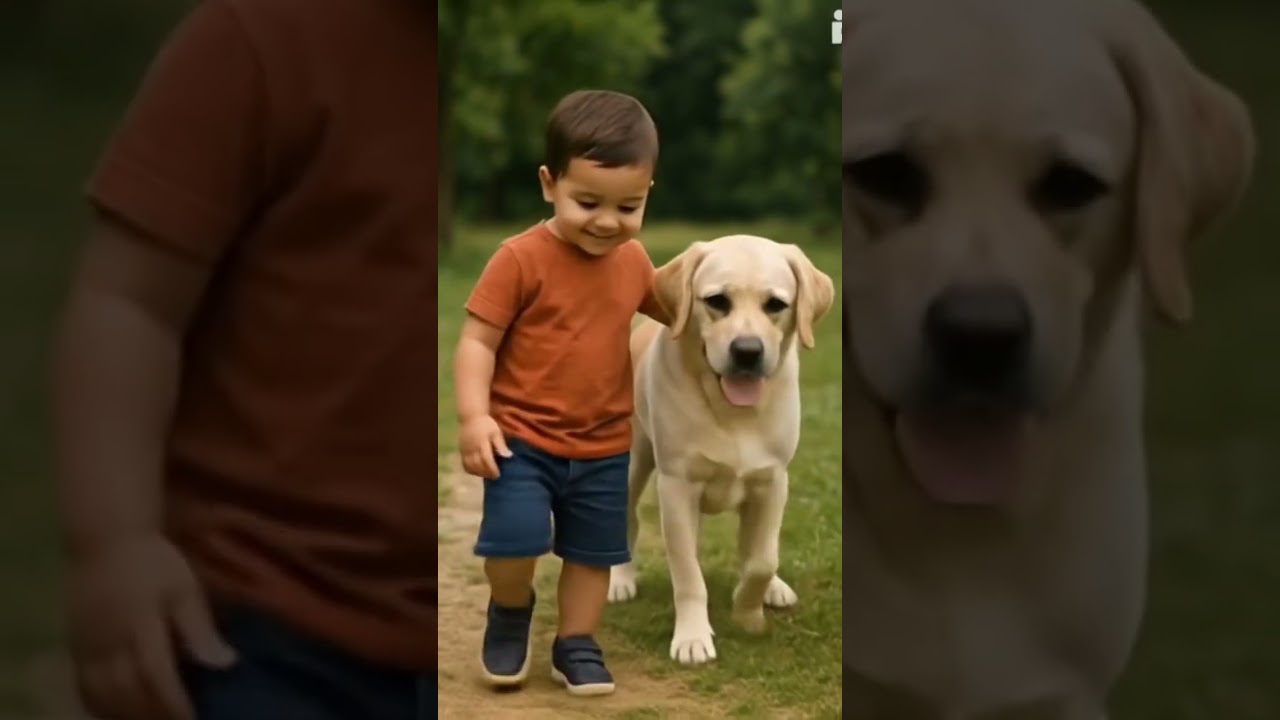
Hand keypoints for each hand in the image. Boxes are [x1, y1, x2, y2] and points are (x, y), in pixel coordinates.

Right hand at [68, 534, 235, 719]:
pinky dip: (100, 706)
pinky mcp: (74, 648)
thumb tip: (224, 664)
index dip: (173, 703)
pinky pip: (83, 687)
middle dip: (153, 715)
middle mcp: (109, 641)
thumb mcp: (185, 588)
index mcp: (140, 624)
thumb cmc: (154, 563)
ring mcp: (87, 646)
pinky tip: (119, 714)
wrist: (106, 542)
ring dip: (127, 715)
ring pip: (102, 695)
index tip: (193, 719)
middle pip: (128, 692)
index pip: (156, 674)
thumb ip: (200, 628)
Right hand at [459, 415, 512, 478]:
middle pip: (478, 465)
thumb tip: (508, 456)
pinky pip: (464, 464)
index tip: (498, 474)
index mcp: (482, 443)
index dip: (492, 469)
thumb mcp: (496, 432)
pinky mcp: (461, 451)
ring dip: (478, 473)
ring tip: (487, 475)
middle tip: (494, 476)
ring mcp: (465, 450)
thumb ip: (501, 445)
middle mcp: (472, 448)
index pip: (487, 460)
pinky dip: (470, 470)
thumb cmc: (486, 424)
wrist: (471, 417)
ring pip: (470, 466)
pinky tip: (477, 472)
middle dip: (486, 473)